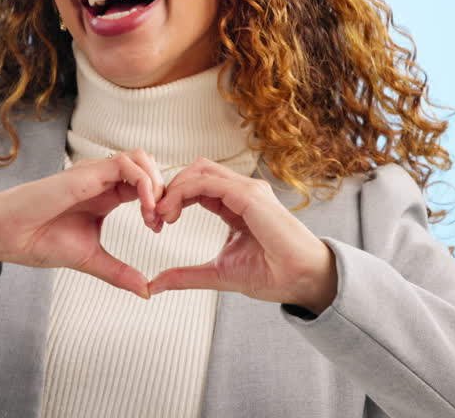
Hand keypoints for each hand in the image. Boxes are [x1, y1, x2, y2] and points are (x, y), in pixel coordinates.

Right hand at [0, 149, 165, 298]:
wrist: (11, 236)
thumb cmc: (41, 241)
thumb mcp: (91, 259)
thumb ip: (119, 272)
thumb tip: (146, 290)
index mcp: (106, 195)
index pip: (145, 184)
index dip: (159, 202)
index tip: (158, 228)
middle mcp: (102, 179)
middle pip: (148, 165)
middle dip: (164, 190)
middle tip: (162, 220)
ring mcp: (95, 173)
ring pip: (141, 158)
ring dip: (156, 183)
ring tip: (154, 214)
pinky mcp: (87, 173)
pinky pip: (126, 164)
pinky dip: (144, 183)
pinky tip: (145, 209)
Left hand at [147, 158, 338, 312]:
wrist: (301, 281)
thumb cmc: (272, 274)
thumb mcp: (217, 273)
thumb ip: (186, 275)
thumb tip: (155, 283)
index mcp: (236, 203)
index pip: (197, 185)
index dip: (172, 198)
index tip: (156, 222)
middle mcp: (242, 191)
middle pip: (195, 171)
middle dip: (168, 188)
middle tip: (153, 216)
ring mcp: (248, 189)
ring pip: (199, 171)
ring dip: (173, 189)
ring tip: (160, 215)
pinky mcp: (249, 195)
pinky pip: (207, 182)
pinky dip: (183, 192)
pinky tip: (171, 212)